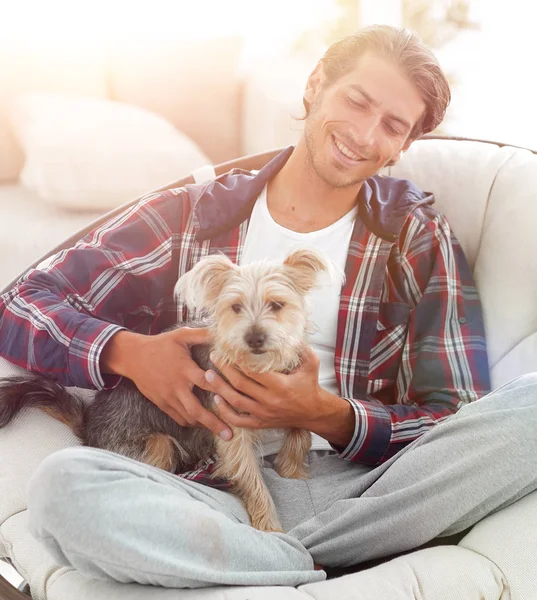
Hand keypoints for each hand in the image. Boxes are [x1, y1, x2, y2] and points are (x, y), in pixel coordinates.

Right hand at [100, 328, 232, 439]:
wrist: (133, 357)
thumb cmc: (160, 344)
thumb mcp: (181, 335)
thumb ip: (201, 334)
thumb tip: (220, 331)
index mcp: (184, 369)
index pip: (206, 383)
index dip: (221, 391)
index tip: (236, 400)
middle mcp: (177, 386)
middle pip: (197, 409)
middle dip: (214, 423)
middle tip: (229, 434)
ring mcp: (168, 397)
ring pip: (188, 417)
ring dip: (204, 425)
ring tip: (220, 432)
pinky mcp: (162, 403)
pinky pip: (178, 418)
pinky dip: (191, 423)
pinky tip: (202, 424)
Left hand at [205, 347, 325, 430]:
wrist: (313, 413)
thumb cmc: (310, 385)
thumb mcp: (311, 364)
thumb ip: (303, 348)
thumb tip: (293, 332)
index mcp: (280, 385)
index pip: (253, 371)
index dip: (237, 361)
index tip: (227, 350)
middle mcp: (269, 400)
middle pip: (240, 384)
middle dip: (223, 370)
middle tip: (213, 357)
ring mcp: (263, 413)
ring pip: (235, 401)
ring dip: (219, 388)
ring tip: (208, 376)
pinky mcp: (260, 423)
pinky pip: (239, 420)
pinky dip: (225, 411)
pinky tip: (217, 399)